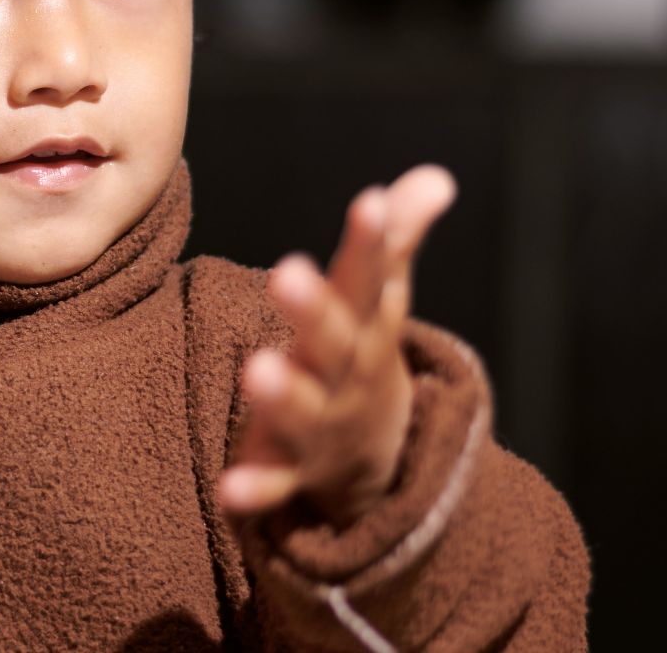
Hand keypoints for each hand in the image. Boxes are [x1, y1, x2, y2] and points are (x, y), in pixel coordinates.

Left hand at [219, 165, 457, 526]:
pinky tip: (230, 490)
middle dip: (314, 310)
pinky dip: (257, 490)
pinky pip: (275, 486)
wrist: (374, 459)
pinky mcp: (290, 472)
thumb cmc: (361, 356)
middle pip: (334, 340)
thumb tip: (436, 177)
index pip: (372, 279)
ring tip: (253, 369)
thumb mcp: (381, 302)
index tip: (369, 201)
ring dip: (282, 393)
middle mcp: (347, 376)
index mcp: (367, 329)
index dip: (373, 241)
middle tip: (285, 272)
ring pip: (303, 410)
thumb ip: (395, 240)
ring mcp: (321, 427)